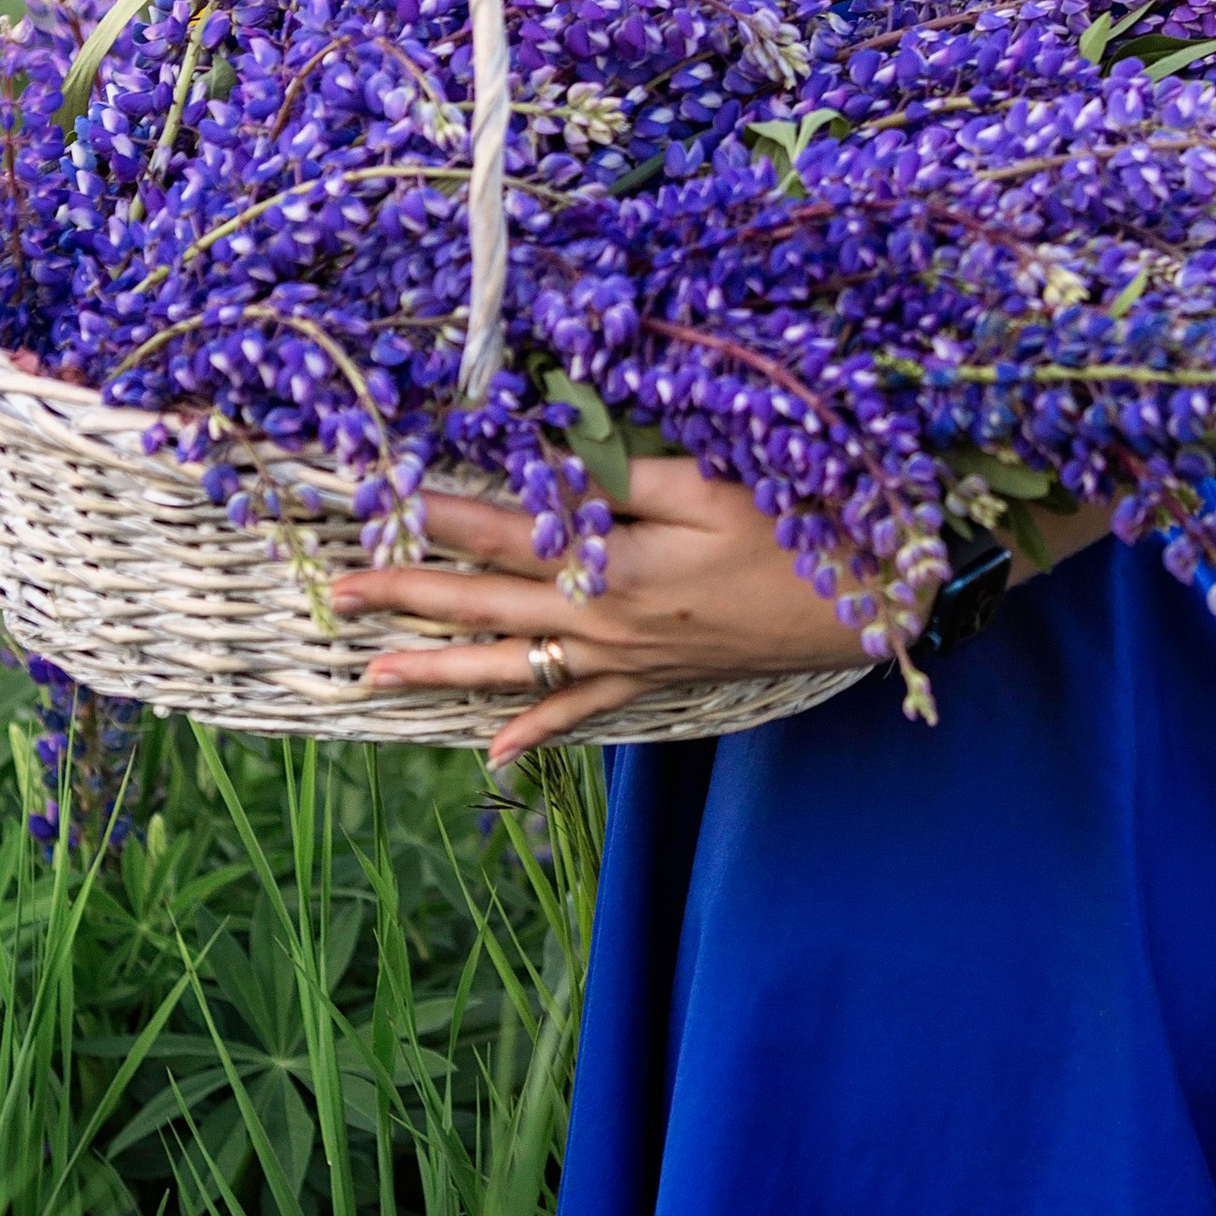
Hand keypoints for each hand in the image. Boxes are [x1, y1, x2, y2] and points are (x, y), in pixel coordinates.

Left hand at [330, 461, 870, 764]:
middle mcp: (606, 625)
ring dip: (440, 671)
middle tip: (342, 592)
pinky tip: (492, 754)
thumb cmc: (798, 530)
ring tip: (371, 676)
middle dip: (410, 595)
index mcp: (615, 567)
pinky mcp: (656, 682)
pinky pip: (582, 713)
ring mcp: (628, 662)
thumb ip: (623, 478)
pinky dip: (536, 730)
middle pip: (488, 604)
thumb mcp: (712, 486)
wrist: (873, 606)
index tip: (373, 497)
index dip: (436, 513)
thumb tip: (543, 461)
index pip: (504, 532)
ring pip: (514, 668)